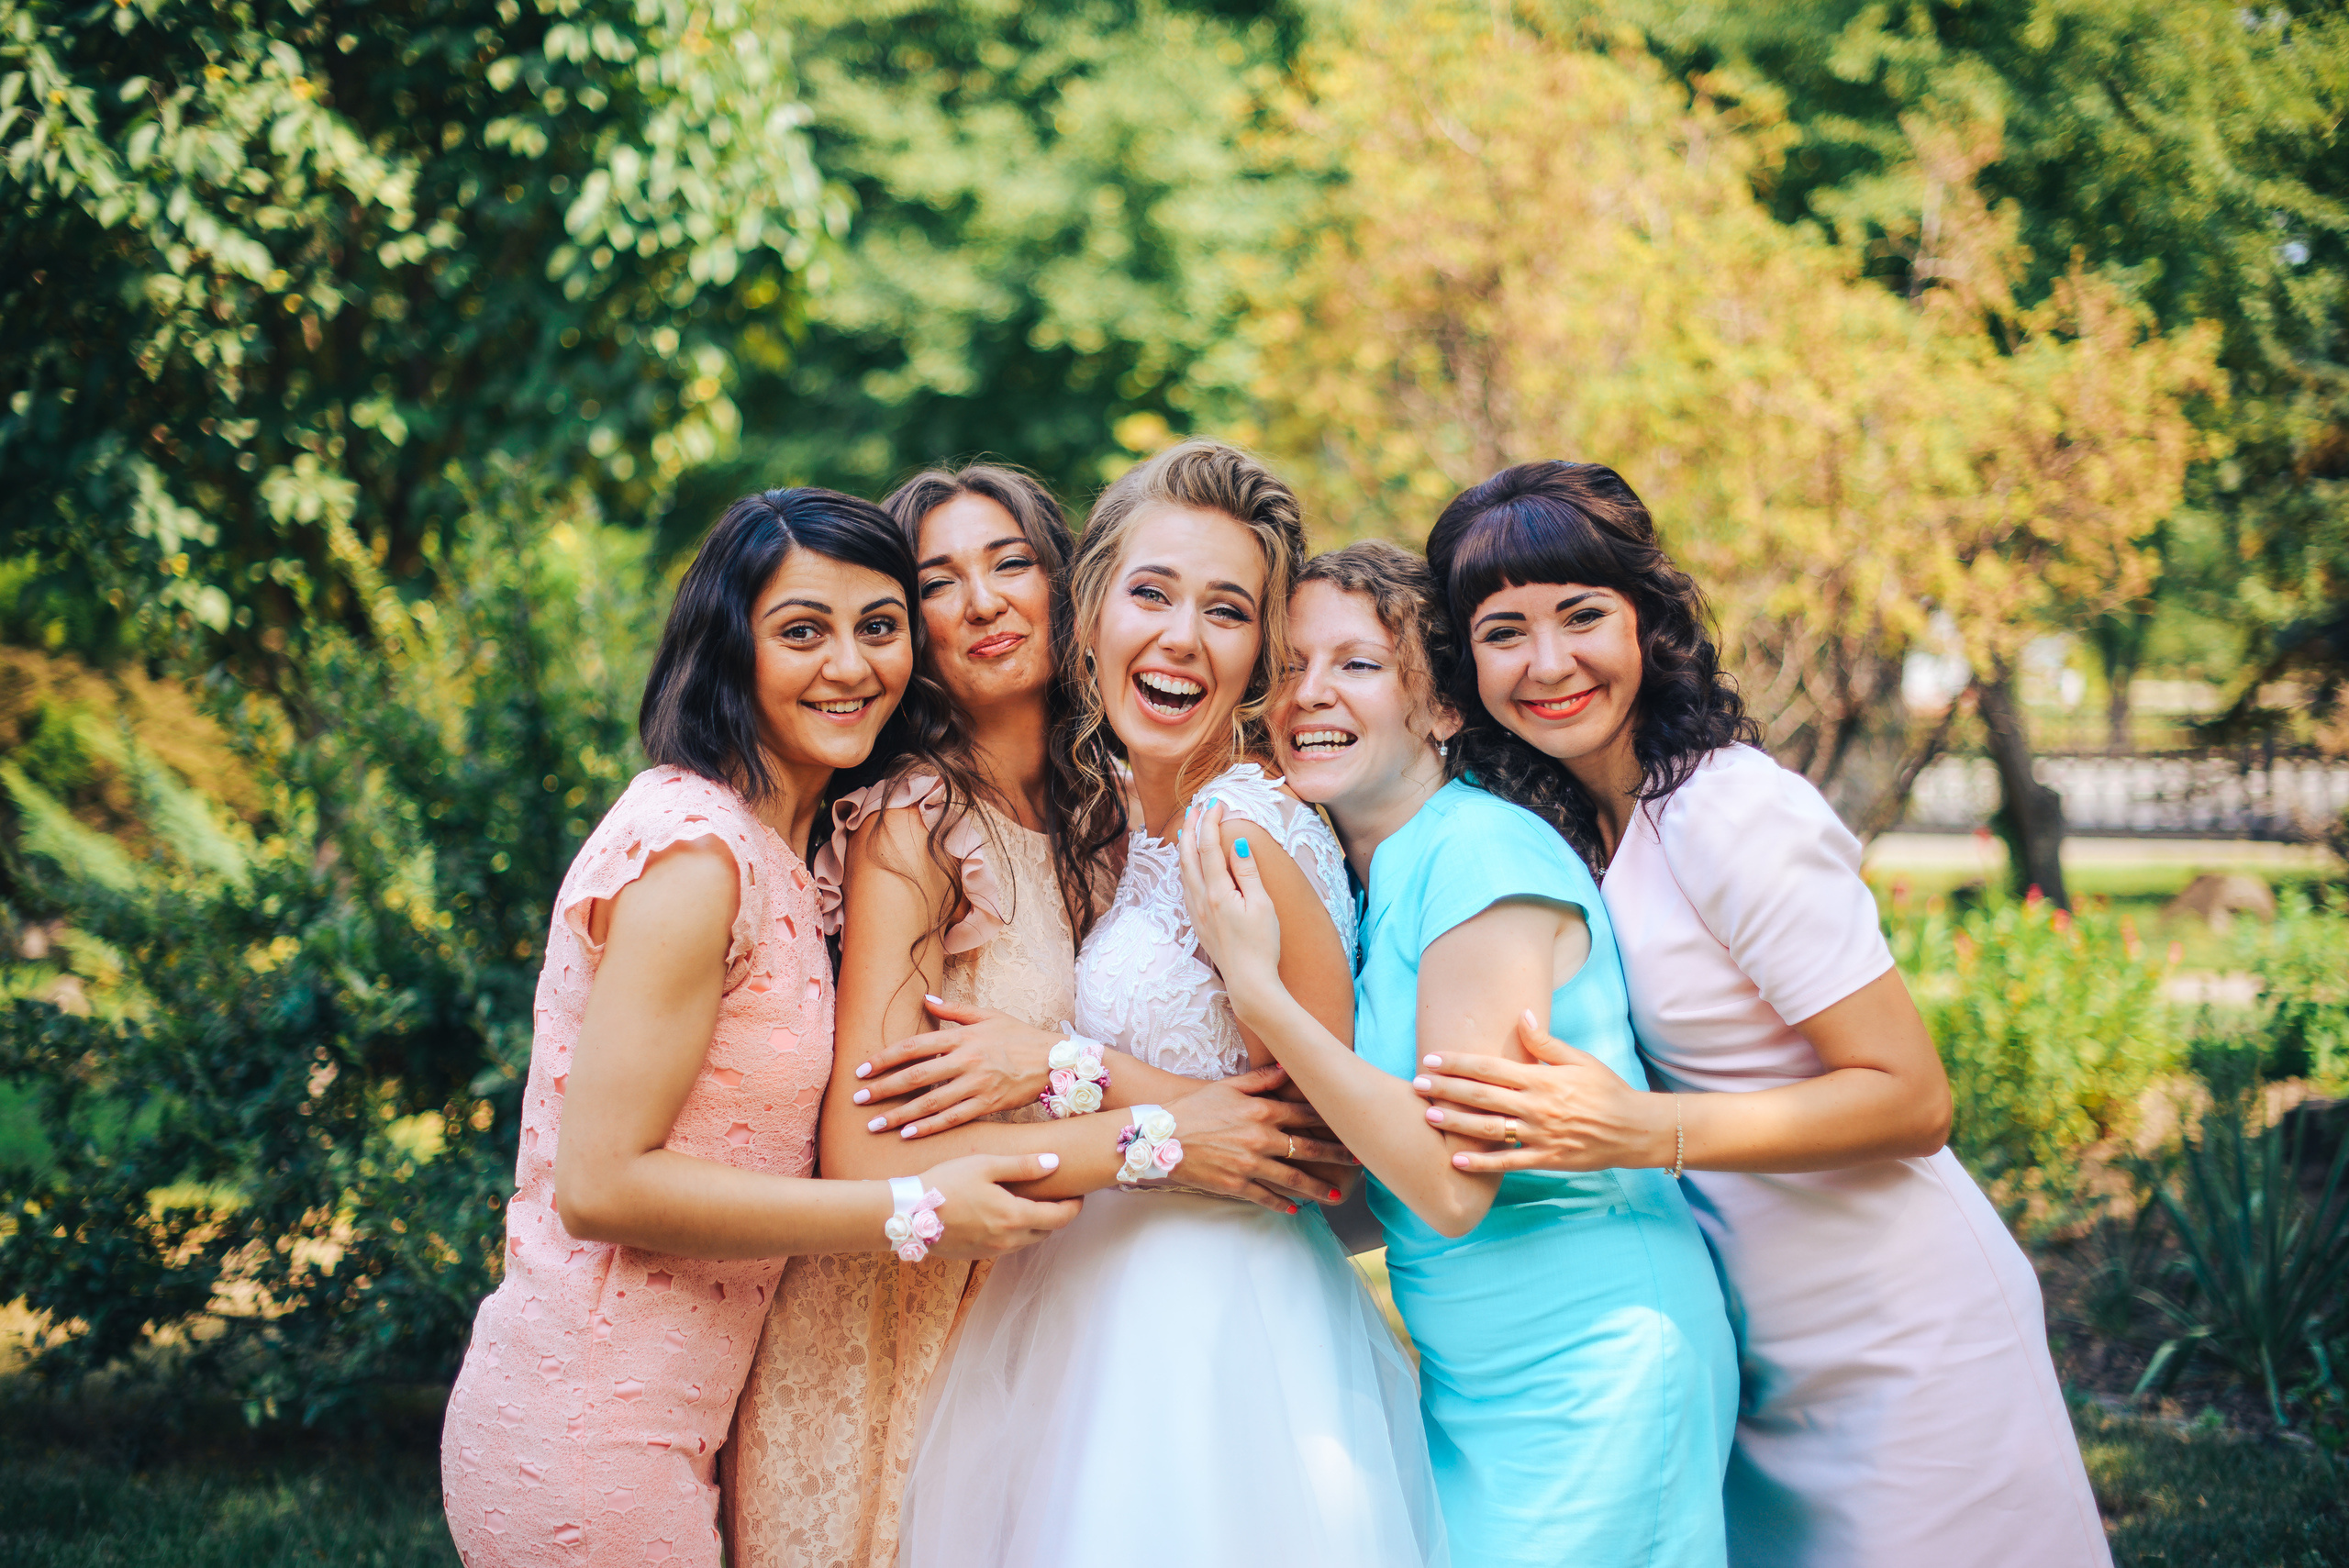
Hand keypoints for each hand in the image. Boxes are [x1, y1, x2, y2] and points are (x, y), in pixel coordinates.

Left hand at [855, 998, 1059, 1136]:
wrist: (1055, 1060)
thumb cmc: (1020, 1036)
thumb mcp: (988, 1015)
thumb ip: (955, 1009)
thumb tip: (925, 999)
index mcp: (962, 1036)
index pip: (914, 1046)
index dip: (885, 1058)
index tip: (862, 1070)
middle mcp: (966, 1060)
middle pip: (915, 1076)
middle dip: (883, 1088)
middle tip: (858, 1099)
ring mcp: (976, 1084)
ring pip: (930, 1102)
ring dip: (899, 1114)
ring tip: (875, 1124)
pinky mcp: (987, 1104)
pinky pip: (953, 1119)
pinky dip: (929, 1127)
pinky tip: (908, 1134)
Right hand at [918, 1152, 1082, 1258]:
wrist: (907, 1212)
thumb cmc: (946, 1182)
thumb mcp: (986, 1165)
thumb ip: (1023, 1165)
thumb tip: (1055, 1162)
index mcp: (1015, 1217)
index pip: (1060, 1218)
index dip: (1074, 1207)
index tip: (1078, 1194)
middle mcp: (1007, 1240)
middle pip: (1046, 1232)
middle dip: (1056, 1216)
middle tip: (1055, 1195)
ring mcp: (992, 1252)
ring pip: (1027, 1241)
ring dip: (1035, 1225)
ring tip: (1030, 1202)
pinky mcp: (976, 1255)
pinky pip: (1007, 1246)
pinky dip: (1014, 1232)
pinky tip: (1002, 1214)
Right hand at [1165, 1064, 1356, 1213]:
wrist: (1161, 1137)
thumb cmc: (1194, 1108)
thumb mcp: (1227, 1087)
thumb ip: (1261, 1079)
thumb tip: (1287, 1067)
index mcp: (1262, 1111)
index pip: (1305, 1115)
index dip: (1331, 1121)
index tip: (1351, 1124)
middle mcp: (1262, 1138)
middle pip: (1309, 1149)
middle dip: (1337, 1156)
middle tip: (1360, 1161)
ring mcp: (1250, 1164)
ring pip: (1294, 1178)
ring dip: (1319, 1188)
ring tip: (1338, 1196)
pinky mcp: (1237, 1184)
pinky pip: (1266, 1196)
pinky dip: (1282, 1203)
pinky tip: (1295, 1209)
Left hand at [1175, 800, 1281, 1002]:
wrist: (1250, 982)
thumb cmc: (1261, 945)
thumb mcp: (1261, 904)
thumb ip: (1247, 872)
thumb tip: (1236, 843)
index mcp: (1217, 892)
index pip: (1210, 847)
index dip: (1212, 822)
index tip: (1217, 803)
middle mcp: (1200, 900)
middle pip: (1189, 856)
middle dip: (1192, 829)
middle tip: (1196, 807)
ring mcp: (1196, 913)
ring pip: (1183, 871)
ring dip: (1185, 847)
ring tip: (1187, 830)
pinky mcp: (1198, 923)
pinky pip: (1186, 887)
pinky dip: (1185, 868)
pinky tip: (1189, 866)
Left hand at [1415, 1011, 1671, 1173]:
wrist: (1635, 1129)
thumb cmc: (1606, 1090)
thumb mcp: (1579, 1060)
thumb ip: (1545, 1042)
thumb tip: (1521, 1015)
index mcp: (1541, 1079)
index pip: (1490, 1067)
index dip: (1458, 1062)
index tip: (1431, 1058)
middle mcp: (1536, 1106)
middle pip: (1481, 1096)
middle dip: (1446, 1089)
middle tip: (1417, 1084)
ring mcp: (1540, 1134)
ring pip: (1489, 1128)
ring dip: (1456, 1123)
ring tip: (1429, 1116)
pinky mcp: (1546, 1158)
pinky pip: (1508, 1161)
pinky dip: (1482, 1162)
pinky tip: (1457, 1160)